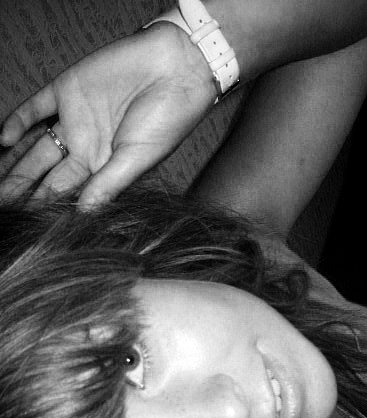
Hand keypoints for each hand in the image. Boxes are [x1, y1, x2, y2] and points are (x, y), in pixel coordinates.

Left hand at [0, 22, 216, 207]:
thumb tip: (84, 214)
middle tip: (5, 210)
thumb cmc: (169, 118)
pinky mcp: (68, 90)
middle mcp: (88, 148)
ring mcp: (76, 120)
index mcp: (106, 168)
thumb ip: (109, 184)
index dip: (50, 210)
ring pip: (37, 148)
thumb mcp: (138, 157)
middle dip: (26, 194)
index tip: (30, 228)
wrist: (177, 68)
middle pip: (48, 176)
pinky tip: (4, 140)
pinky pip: (36, 108)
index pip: (71, 194)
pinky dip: (18, 121)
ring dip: (16, 166)